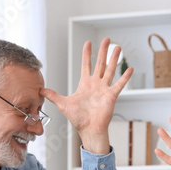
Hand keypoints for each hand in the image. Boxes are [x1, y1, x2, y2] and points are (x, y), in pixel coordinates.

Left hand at [40, 38, 131, 154]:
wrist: (88, 129)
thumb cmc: (78, 119)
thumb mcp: (63, 104)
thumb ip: (53, 95)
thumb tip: (40, 90)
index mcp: (85, 84)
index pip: (86, 64)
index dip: (87, 53)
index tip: (88, 42)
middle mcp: (96, 84)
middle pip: (100, 63)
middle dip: (103, 51)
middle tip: (107, 39)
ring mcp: (104, 89)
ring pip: (110, 70)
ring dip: (114, 58)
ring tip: (118, 47)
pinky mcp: (111, 96)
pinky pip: (119, 84)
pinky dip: (125, 77)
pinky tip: (130, 68)